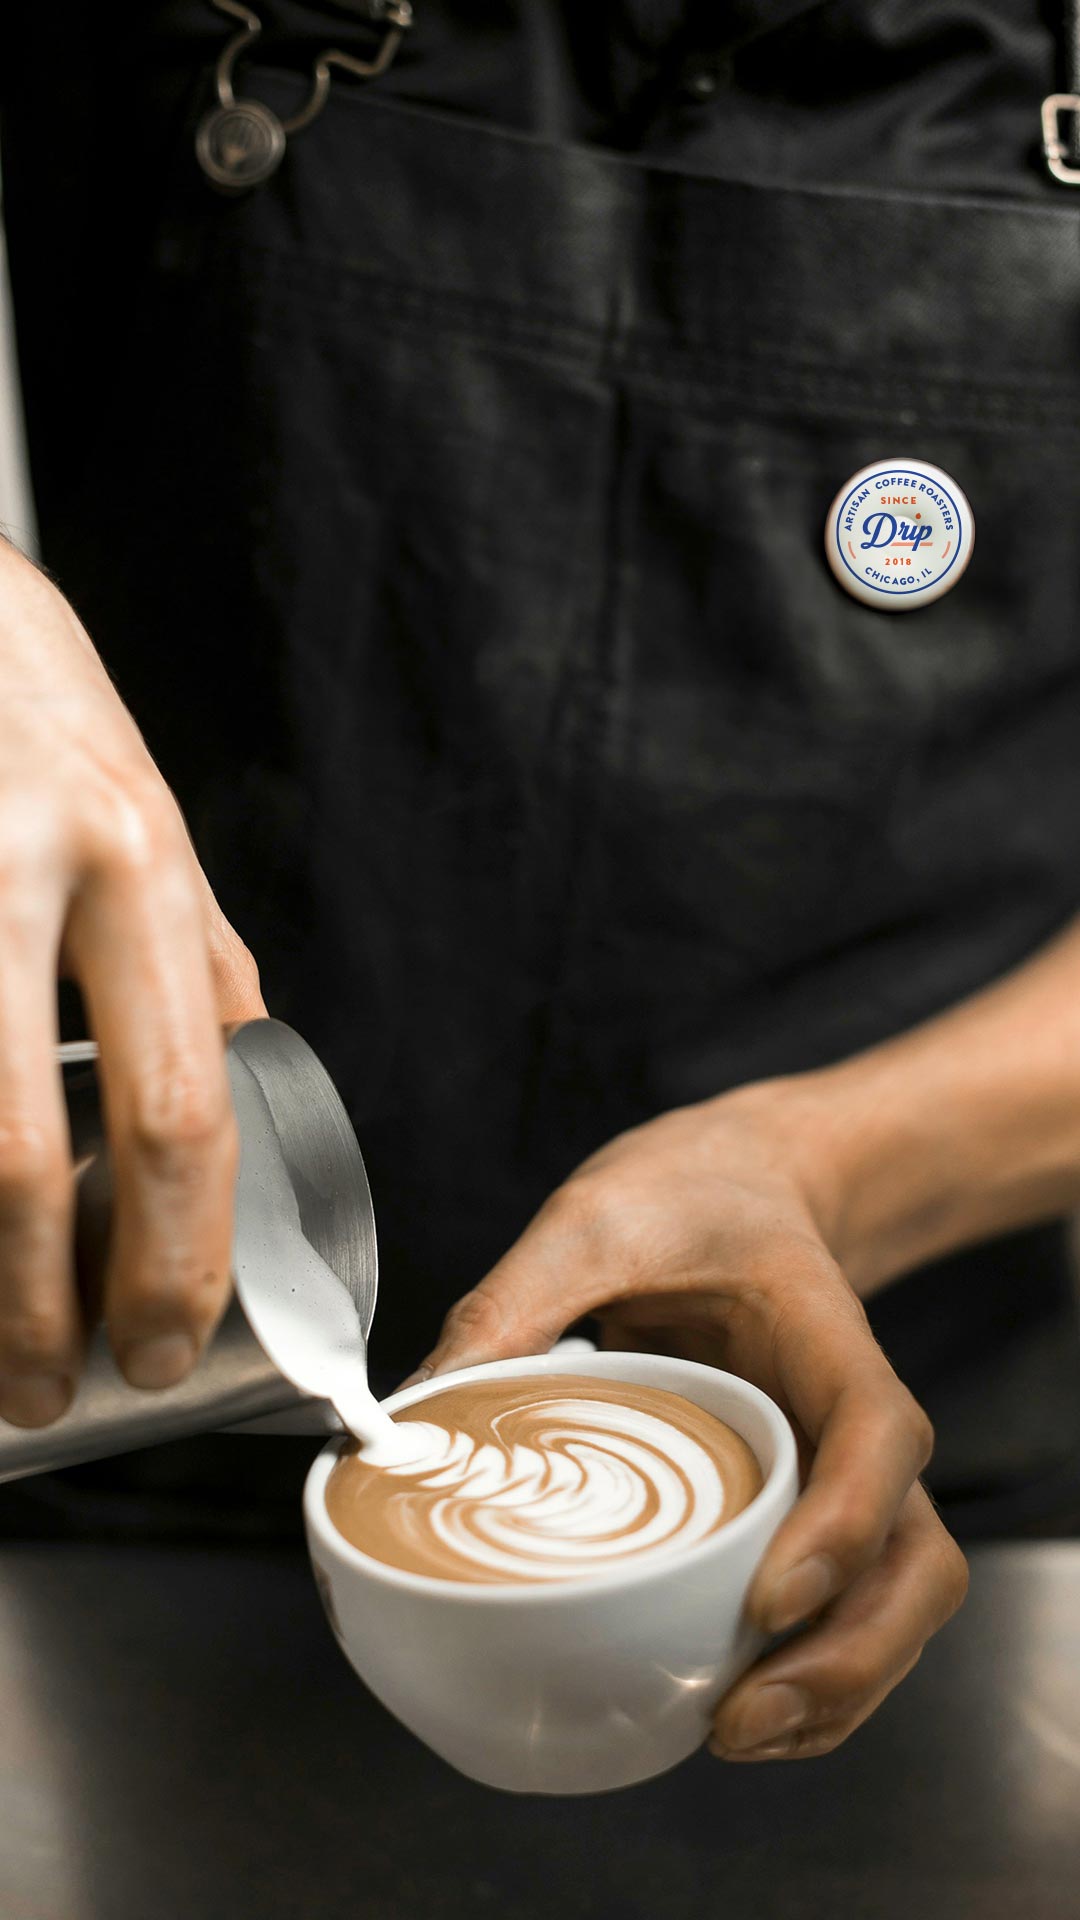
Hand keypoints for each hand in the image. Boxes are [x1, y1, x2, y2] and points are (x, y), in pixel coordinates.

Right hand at [0, 542, 265, 1427]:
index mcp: (141, 864)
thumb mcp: (142, 824)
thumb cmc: (34, 720)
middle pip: (46, 1149)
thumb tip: (239, 1084)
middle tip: (57, 1390)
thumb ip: (187, 955)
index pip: (186, 1103)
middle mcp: (37, 871)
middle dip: (54, 1305)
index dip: (180, 1253)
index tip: (170, 1342)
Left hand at [413, 1079, 968, 1760]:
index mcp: (826, 1340)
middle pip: (914, 1560)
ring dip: (837, 1692)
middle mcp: (852, 1425)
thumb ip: (515, 1300)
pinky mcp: (804, 1513)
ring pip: (896, 1604)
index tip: (767, 1599)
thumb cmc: (686, 1197)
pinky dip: (810, 1682)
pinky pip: (844, 1613)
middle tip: (737, 1717)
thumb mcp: (595, 1220)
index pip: (878, 1439)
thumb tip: (408, 1414)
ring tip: (729, 1734)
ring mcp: (840, 1478)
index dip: (842, 1529)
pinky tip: (730, 1712)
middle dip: (847, 1658)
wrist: (739, 1183)